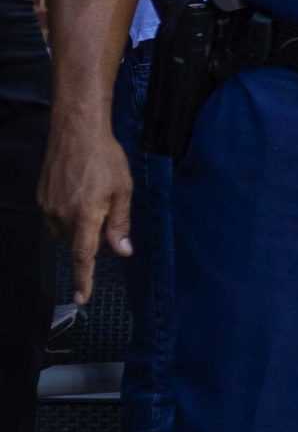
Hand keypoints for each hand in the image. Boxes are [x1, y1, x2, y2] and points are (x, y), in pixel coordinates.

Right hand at [38, 118, 131, 304]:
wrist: (76, 132)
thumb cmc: (105, 159)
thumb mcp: (123, 190)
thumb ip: (120, 223)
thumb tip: (123, 251)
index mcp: (86, 216)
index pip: (83, 256)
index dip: (83, 279)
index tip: (80, 298)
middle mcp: (62, 216)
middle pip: (76, 241)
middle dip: (89, 234)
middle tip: (103, 207)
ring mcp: (48, 207)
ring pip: (64, 230)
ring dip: (77, 223)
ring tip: (91, 193)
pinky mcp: (40, 198)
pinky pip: (54, 216)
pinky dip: (67, 212)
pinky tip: (77, 190)